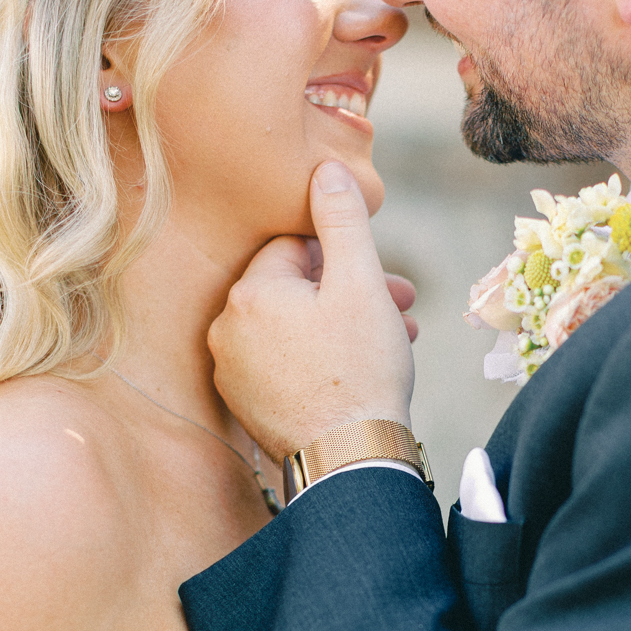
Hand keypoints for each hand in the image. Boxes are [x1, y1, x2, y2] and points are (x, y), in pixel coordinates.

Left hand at [209, 160, 417, 462]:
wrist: (350, 462)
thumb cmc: (359, 371)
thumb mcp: (359, 284)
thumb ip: (341, 220)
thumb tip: (325, 168)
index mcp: (249, 294)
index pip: (294, 247)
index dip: (342, 256)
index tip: (380, 274)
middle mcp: (227, 330)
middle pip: (295, 289)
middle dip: (352, 291)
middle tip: (403, 304)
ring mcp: (233, 372)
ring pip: (294, 327)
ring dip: (344, 325)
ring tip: (395, 338)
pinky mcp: (246, 404)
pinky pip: (284, 363)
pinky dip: (319, 358)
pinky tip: (360, 368)